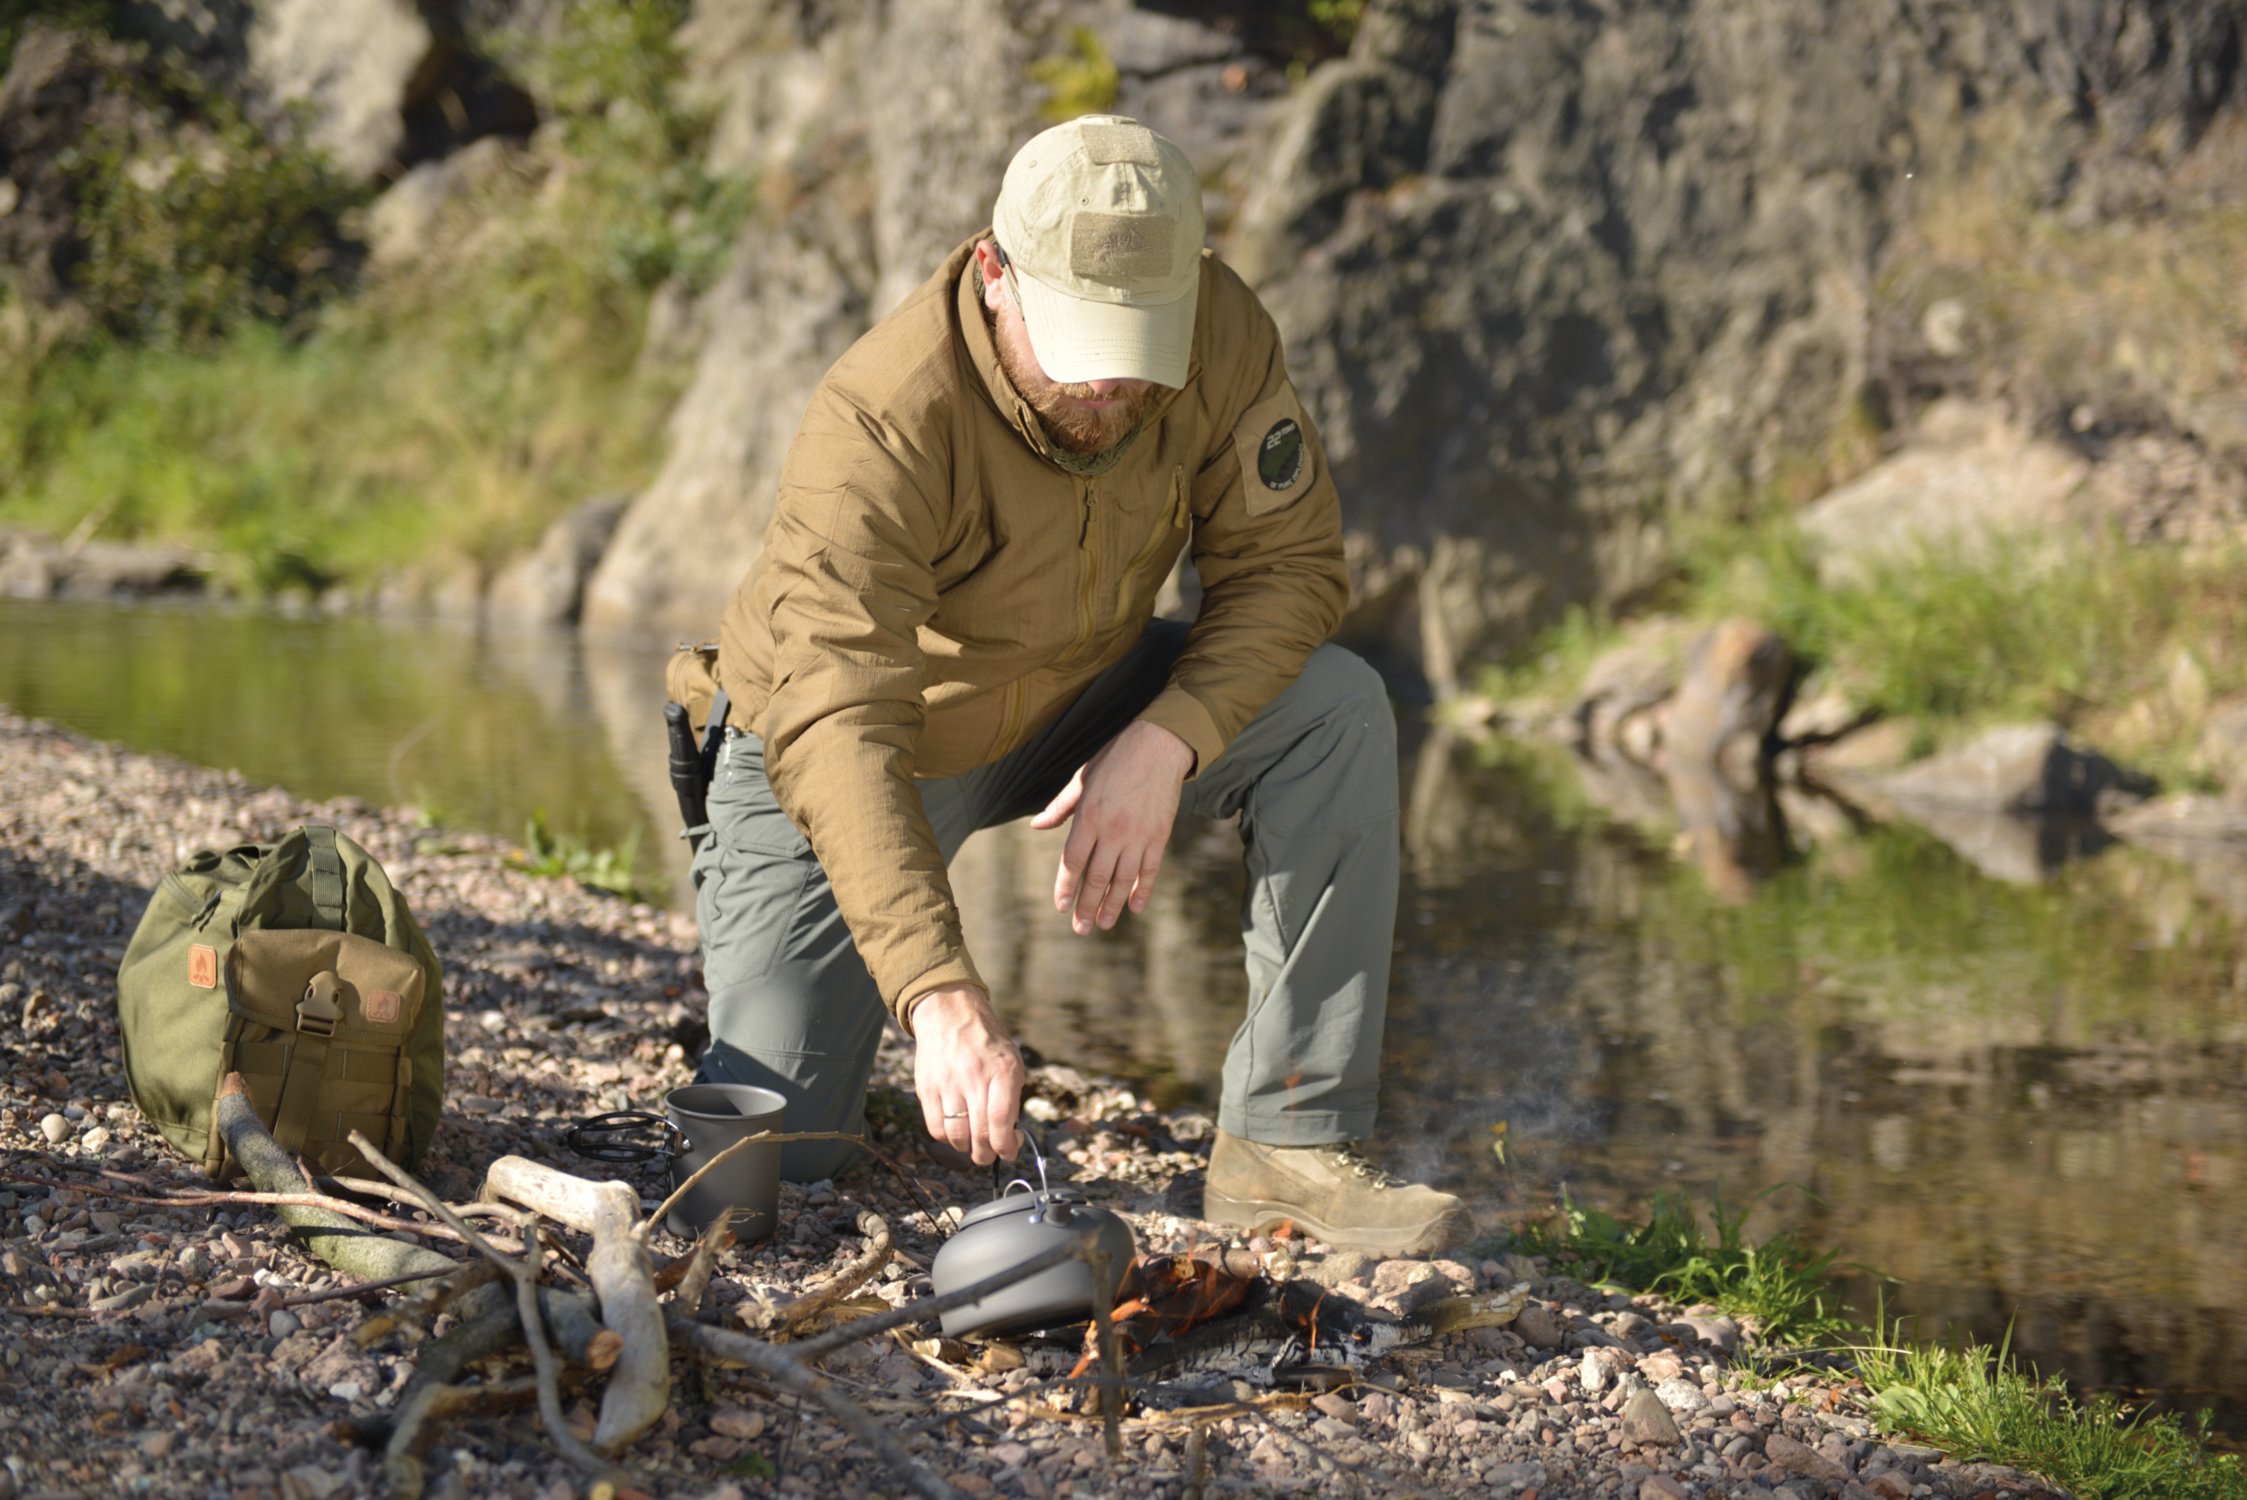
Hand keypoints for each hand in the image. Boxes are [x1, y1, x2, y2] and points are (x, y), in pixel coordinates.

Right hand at [910, 984, 1023, 1165]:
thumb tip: (1009, 1136)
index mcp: (1002, 1070)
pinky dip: (947, 1139)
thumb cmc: (987, 1043)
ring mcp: (947, 1084)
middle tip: (990, 1155)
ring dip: (967, 1149)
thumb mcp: (1011, 1062)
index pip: (1001, 1120)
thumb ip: (1012, 1097)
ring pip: (956, 1136)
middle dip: (987, 1155)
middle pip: (979, 1134)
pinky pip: (935, 1128)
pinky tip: (955, 1132)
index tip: (1009, 1153)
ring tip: (973, 1146)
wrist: (950, 1015)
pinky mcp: (926, 1089)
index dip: (1006, 1146)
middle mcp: (974, 1077)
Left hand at [1031, 719, 1193, 935]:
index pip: (1072, 861)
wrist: (1158, 744)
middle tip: (1080, 929)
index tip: (1061, 907)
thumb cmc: (1115, 759)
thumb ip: (1060, 807)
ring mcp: (1139, 835)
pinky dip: (1142, 890)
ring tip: (1103, 924)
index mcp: (1089, 816)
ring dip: (1112, 905)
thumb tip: (1037, 826)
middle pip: (1096, 878)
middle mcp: (1113, 830)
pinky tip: (1135, 906)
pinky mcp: (1159, 835)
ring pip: (1123, 880)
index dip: (1065, 887)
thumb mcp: (1082, 779)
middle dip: (1086, 906)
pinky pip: (1150, 870)